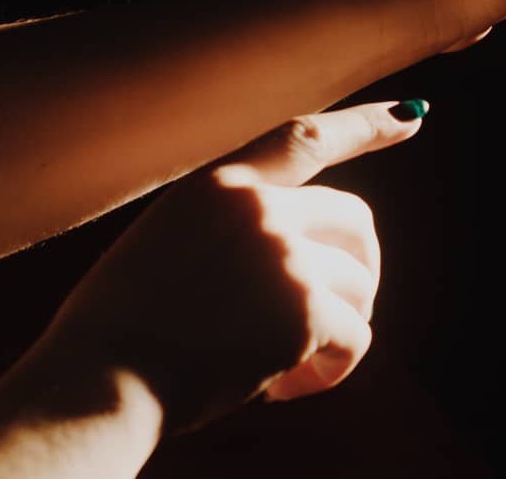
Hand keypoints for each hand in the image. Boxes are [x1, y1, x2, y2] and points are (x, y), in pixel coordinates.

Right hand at [35, 100, 423, 431]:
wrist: (94, 386)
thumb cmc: (117, 334)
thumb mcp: (166, 246)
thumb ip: (230, 230)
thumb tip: (301, 251)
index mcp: (218, 184)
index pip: (306, 136)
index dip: (364, 125)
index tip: (410, 117)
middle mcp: (258, 208)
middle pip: (355, 221)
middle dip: (359, 268)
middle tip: (337, 316)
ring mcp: (284, 256)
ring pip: (360, 286)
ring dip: (338, 329)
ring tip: (286, 367)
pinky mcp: (304, 311)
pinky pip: (355, 338)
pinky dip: (331, 370)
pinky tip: (286, 388)